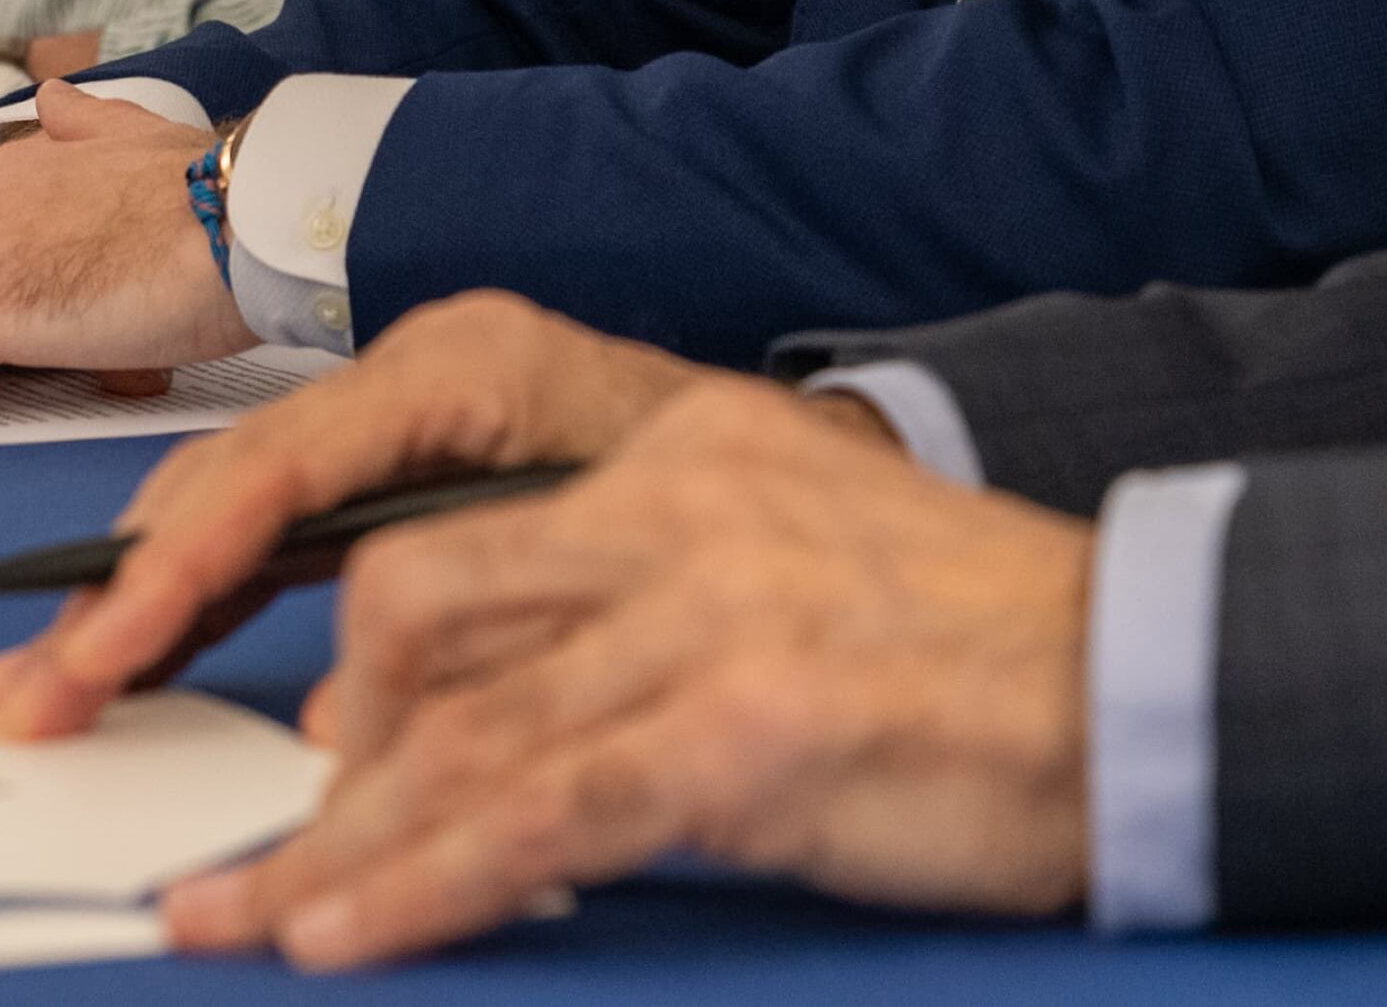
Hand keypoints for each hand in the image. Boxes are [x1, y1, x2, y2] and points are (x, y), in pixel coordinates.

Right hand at [0, 291, 725, 737]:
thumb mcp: (620, 523)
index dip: (177, 566)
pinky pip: (269, 535)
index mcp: (461, 363)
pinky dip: (193, 600)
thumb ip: (483, 610)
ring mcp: (394, 419)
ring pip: (231, 512)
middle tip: (29, 692)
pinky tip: (122, 660)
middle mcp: (411, 374)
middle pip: (229, 484)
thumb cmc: (741, 483)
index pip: (282, 467)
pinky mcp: (393, 472)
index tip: (103, 650)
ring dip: (132, 606)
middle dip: (121, 595)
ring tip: (39, 688)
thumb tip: (334, 718)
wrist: (812, 456)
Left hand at [149, 371, 1094, 967]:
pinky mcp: (742, 728)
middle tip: (252, 847)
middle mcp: (676, 509)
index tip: (286, 721)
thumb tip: (480, 720)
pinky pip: (532, 817)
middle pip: (415, 611)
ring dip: (328, 850)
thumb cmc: (982, 655)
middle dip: (312, 745)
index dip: (346, 640)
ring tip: (242, 921)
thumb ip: (644, 610)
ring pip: (451, 733)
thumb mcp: (796, 573)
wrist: (1143, 675)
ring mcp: (705, 613)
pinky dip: (418, 886)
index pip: (452, 525)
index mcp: (685, 453)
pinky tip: (347, 934)